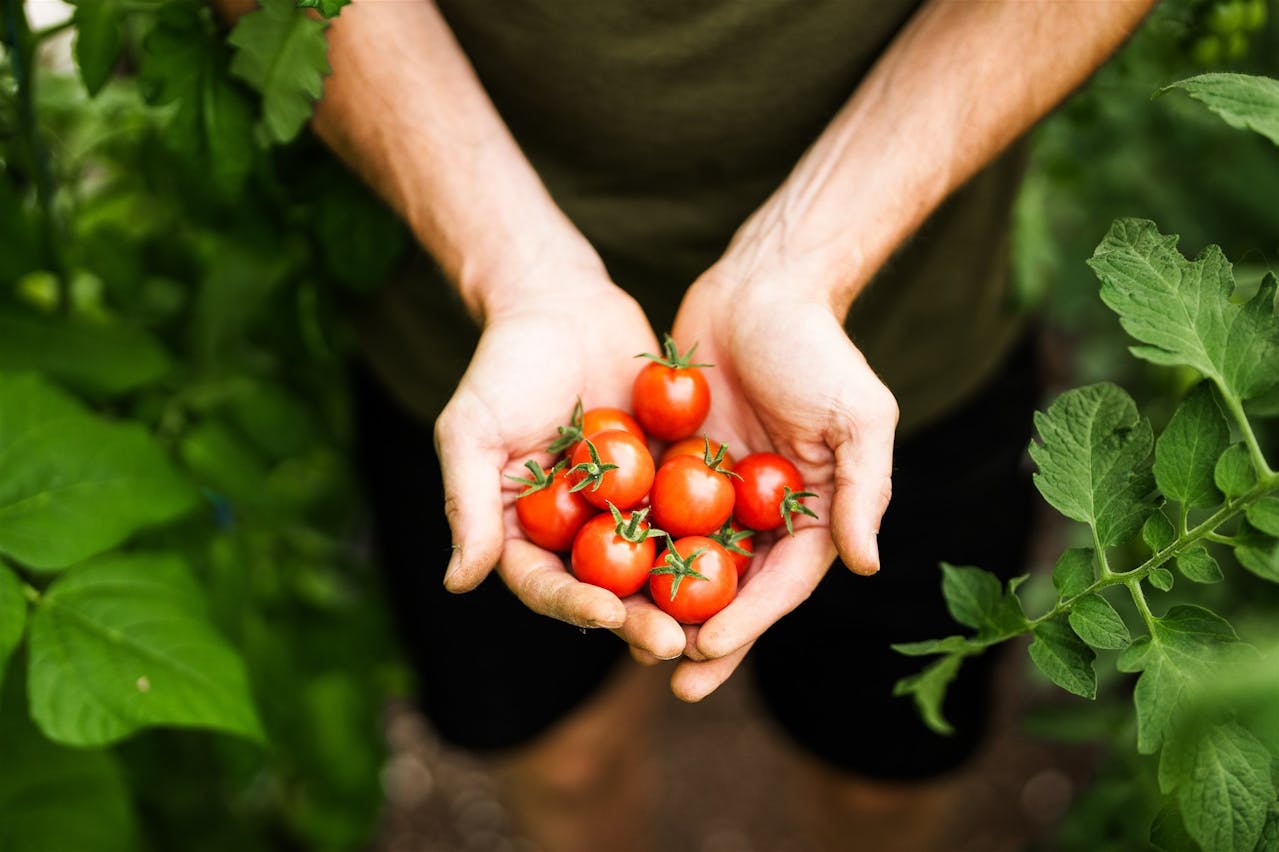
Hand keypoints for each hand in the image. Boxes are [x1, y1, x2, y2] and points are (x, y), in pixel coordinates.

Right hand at [435, 270, 686, 659]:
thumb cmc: (504, 366)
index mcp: (524, 534)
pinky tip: (747, 560)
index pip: (547, 584)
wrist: (563, 305)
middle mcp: (577, 533)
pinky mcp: (667, 481)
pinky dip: (716, 540)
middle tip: (673, 641)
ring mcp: (625, 510)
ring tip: (714, 621)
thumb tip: (457, 583)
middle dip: (640, 621)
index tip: (609, 615)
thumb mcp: (472, 431)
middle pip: (607, 592)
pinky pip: (694, 517)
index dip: (575, 605)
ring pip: (656, 566)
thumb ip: (468, 505)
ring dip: (682, 597)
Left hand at [655, 267, 898, 699]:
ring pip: (686, 562)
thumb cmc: (819, 348)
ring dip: (661, 606)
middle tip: (670, 681)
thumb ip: (863, 489)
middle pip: (733, 589)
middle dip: (705, 638)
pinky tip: (596, 575)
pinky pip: (650, 512)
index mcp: (810, 512)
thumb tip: (865, 566)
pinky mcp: (675, 462)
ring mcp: (716, 490)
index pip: (780, 584)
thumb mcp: (858, 416)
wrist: (762, 285)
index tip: (707, 652)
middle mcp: (763, 511)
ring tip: (626, 644)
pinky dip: (630, 544)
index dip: (748, 623)